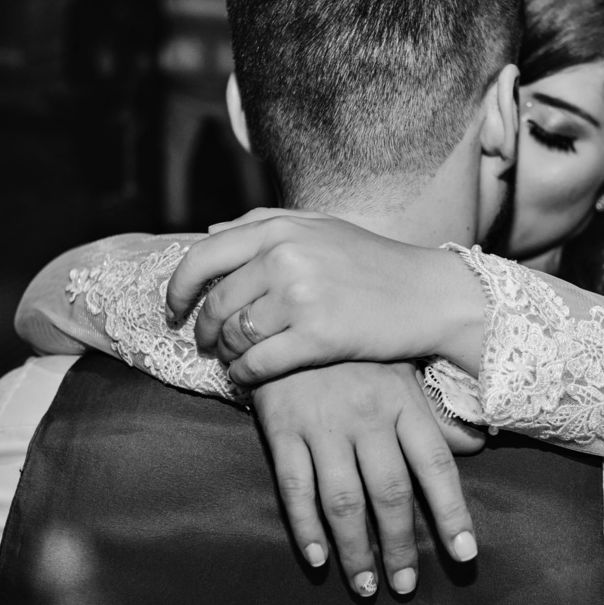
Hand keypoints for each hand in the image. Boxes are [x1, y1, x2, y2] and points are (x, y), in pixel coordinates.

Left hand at [164, 209, 486, 386]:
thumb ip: (264, 224)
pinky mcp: (318, 336)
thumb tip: (209, 231)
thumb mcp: (320, 227)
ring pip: (234, 336)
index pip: (203, 258)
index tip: (174, 310)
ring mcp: (301, 296)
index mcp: (281, 227)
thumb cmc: (374, 263)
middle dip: (204, 330)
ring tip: (233, 360)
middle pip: (216, 303)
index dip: (178, 289)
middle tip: (205, 344)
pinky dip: (244, 376)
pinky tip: (247, 379)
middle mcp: (285, 257)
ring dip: (226, 355)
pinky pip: (258, 365)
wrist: (429, 295)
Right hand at [253, 362, 477, 596]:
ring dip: (356, 550)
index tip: (464, 553)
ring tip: (366, 585)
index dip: (451, 512)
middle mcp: (366, 415)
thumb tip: (476, 445)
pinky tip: (318, 558)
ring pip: (344, 500)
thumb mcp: (402, 369)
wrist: (293, 314)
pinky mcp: (283, 427)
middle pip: (390, 493)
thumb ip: (436, 412)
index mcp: (402, 400)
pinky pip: (295, 487)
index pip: (435, 465)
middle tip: (406, 584)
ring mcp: (323, 423)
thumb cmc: (355, 349)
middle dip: (400, 546)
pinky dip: (306, 527)